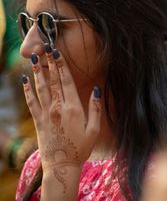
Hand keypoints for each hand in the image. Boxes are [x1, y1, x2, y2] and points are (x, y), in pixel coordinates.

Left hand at [22, 48, 100, 196]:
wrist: (62, 165)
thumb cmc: (81, 147)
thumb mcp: (94, 128)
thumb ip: (95, 107)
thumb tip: (96, 88)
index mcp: (73, 108)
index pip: (66, 81)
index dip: (62, 66)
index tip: (58, 53)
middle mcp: (58, 108)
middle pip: (53, 81)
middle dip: (49, 64)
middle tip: (45, 48)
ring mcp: (46, 114)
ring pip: (40, 89)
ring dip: (37, 73)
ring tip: (34, 59)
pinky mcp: (38, 121)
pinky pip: (31, 102)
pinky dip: (27, 90)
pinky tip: (24, 80)